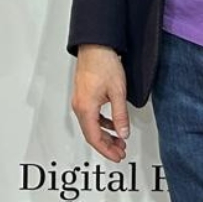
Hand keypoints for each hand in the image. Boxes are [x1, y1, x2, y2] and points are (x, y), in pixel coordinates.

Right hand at [70, 44, 129, 161]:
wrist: (96, 45)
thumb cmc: (103, 64)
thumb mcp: (118, 92)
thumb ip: (120, 116)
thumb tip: (123, 133)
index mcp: (86, 108)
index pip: (94, 138)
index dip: (106, 150)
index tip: (117, 156)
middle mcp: (79, 106)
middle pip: (91, 134)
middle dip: (107, 145)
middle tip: (121, 152)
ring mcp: (80, 101)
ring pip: (91, 126)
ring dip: (105, 135)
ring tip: (119, 140)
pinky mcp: (83, 95)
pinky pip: (91, 116)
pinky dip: (102, 124)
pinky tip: (112, 124)